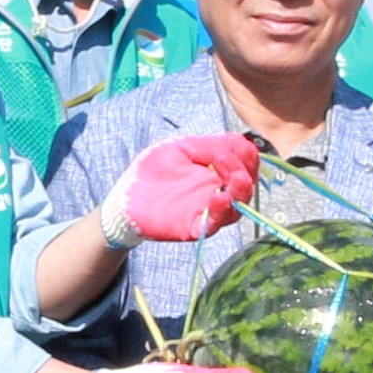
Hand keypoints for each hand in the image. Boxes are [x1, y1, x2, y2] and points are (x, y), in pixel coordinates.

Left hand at [100, 133, 261, 250]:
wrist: (126, 197)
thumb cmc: (151, 171)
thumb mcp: (178, 147)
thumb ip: (205, 146)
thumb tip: (229, 150)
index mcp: (217, 168)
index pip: (246, 159)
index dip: (245, 154)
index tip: (230, 150)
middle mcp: (218, 189)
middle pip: (247, 184)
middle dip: (246, 172)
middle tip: (236, 168)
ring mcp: (207, 209)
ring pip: (236, 208)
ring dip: (240, 193)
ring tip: (237, 182)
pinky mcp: (194, 226)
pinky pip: (213, 224)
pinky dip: (220, 213)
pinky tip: (219, 199)